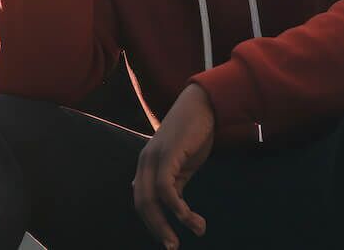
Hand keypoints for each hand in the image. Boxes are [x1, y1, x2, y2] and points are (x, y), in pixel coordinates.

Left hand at [133, 84, 214, 248]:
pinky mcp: (168, 154)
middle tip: (172, 246)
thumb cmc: (192, 135)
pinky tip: (189, 217)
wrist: (202, 107)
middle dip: (156, 228)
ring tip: (194, 231)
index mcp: (146, 165)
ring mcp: (154, 157)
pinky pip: (166, 187)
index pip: (141, 200)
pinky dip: (177, 207)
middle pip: (142, 203)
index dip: (151, 222)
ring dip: (169, 222)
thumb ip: (173, 182)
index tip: (167, 239)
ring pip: (151, 198)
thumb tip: (170, 204)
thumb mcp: (181, 165)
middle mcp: (145, 162)